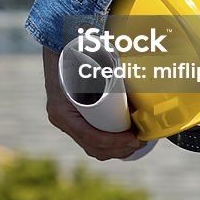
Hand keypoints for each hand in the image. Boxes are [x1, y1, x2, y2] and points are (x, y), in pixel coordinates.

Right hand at [42, 46, 145, 160]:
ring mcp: (65, 122)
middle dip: (120, 149)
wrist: (58, 49)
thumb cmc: (74, 53)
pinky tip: (124, 142)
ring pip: (92, 147)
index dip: (114, 142)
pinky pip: (90, 140)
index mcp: (62, 111)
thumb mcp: (88, 60)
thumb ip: (106, 63)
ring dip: (116, 150)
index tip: (134, 138)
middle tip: (141, 140)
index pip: (90, 137)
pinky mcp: (73, 121)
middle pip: (93, 147)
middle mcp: (61, 120)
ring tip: (136, 141)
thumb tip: (131, 69)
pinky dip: (108, 145)